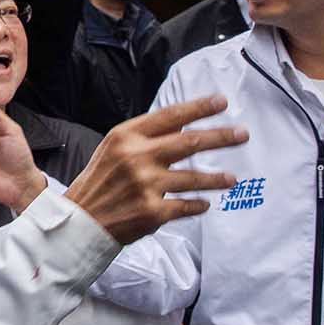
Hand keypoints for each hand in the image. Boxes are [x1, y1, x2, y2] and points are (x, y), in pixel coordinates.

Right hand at [63, 97, 245, 244]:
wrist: (81, 222)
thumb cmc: (99, 183)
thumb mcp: (113, 149)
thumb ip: (144, 137)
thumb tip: (184, 126)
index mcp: (126, 136)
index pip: (171, 116)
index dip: (199, 107)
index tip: (221, 102)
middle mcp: (137, 157)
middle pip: (191, 142)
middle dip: (221, 137)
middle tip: (242, 134)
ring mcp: (146, 185)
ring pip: (195, 177)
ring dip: (217, 178)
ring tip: (231, 179)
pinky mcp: (153, 212)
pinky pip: (187, 206)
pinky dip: (199, 205)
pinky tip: (205, 204)